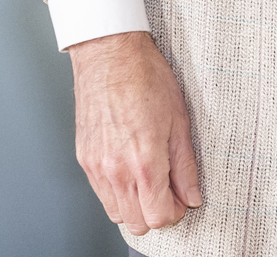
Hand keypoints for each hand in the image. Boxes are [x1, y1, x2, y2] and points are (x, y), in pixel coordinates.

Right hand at [70, 30, 201, 236]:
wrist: (109, 54)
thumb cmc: (145, 77)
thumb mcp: (179, 120)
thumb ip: (185, 166)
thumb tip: (193, 196)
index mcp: (144, 162)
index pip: (159, 217)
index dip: (176, 212)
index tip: (183, 199)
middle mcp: (115, 170)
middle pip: (137, 222)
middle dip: (157, 213)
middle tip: (169, 190)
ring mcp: (96, 166)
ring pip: (117, 213)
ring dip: (136, 205)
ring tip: (150, 179)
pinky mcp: (83, 159)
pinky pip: (101, 193)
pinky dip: (118, 192)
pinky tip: (131, 170)